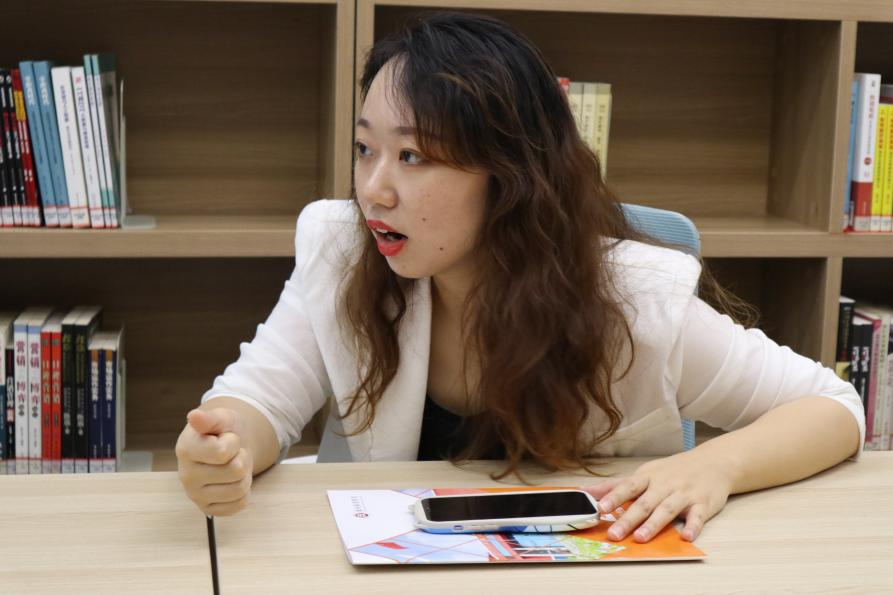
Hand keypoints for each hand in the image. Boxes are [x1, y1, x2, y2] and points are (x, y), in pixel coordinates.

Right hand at [175, 408, 253, 515]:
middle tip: (234, 453)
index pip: (222, 452)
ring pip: (239, 489)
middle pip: (235, 470)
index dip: (233, 442)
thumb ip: (210, 418)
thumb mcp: (222, 418)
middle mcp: (186, 475)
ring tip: (233, 464)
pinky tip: (233, 480)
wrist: (229, 446)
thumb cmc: (224, 431)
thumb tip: (194, 416)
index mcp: (186, 449)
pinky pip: (239, 504)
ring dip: (244, 474)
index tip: (226, 438)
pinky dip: (244, 492)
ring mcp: (195, 495)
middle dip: (242, 457)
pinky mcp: (208, 509)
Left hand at [584, 450, 733, 541]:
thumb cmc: (673, 470)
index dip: (614, 497)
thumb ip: (616, 485)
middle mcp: (664, 485)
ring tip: (640, 538)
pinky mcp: (703, 504)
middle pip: (645, 502)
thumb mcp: (644, 473)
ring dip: (654, 524)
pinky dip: (693, 527)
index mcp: (648, 477)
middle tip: (614, 534)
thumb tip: (586, 492)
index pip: (628, 487)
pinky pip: (698, 516)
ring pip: (667, 510)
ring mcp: (684, 494)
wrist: (712, 462)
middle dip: (629, 519)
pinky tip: (686, 537)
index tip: (601, 507)